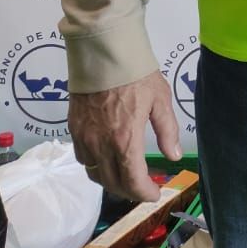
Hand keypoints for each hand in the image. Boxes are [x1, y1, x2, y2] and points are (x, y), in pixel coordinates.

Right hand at [68, 70, 183, 201]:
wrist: (104, 53)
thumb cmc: (135, 74)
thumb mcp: (160, 100)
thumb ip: (167, 131)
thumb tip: (172, 156)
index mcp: (125, 140)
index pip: (132, 182)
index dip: (144, 194)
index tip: (154, 193)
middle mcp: (101, 145)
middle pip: (112, 183)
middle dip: (129, 191)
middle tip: (142, 187)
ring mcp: (85, 138)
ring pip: (94, 174)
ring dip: (111, 181)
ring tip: (125, 176)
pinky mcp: (74, 129)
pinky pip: (82, 158)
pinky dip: (95, 166)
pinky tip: (106, 158)